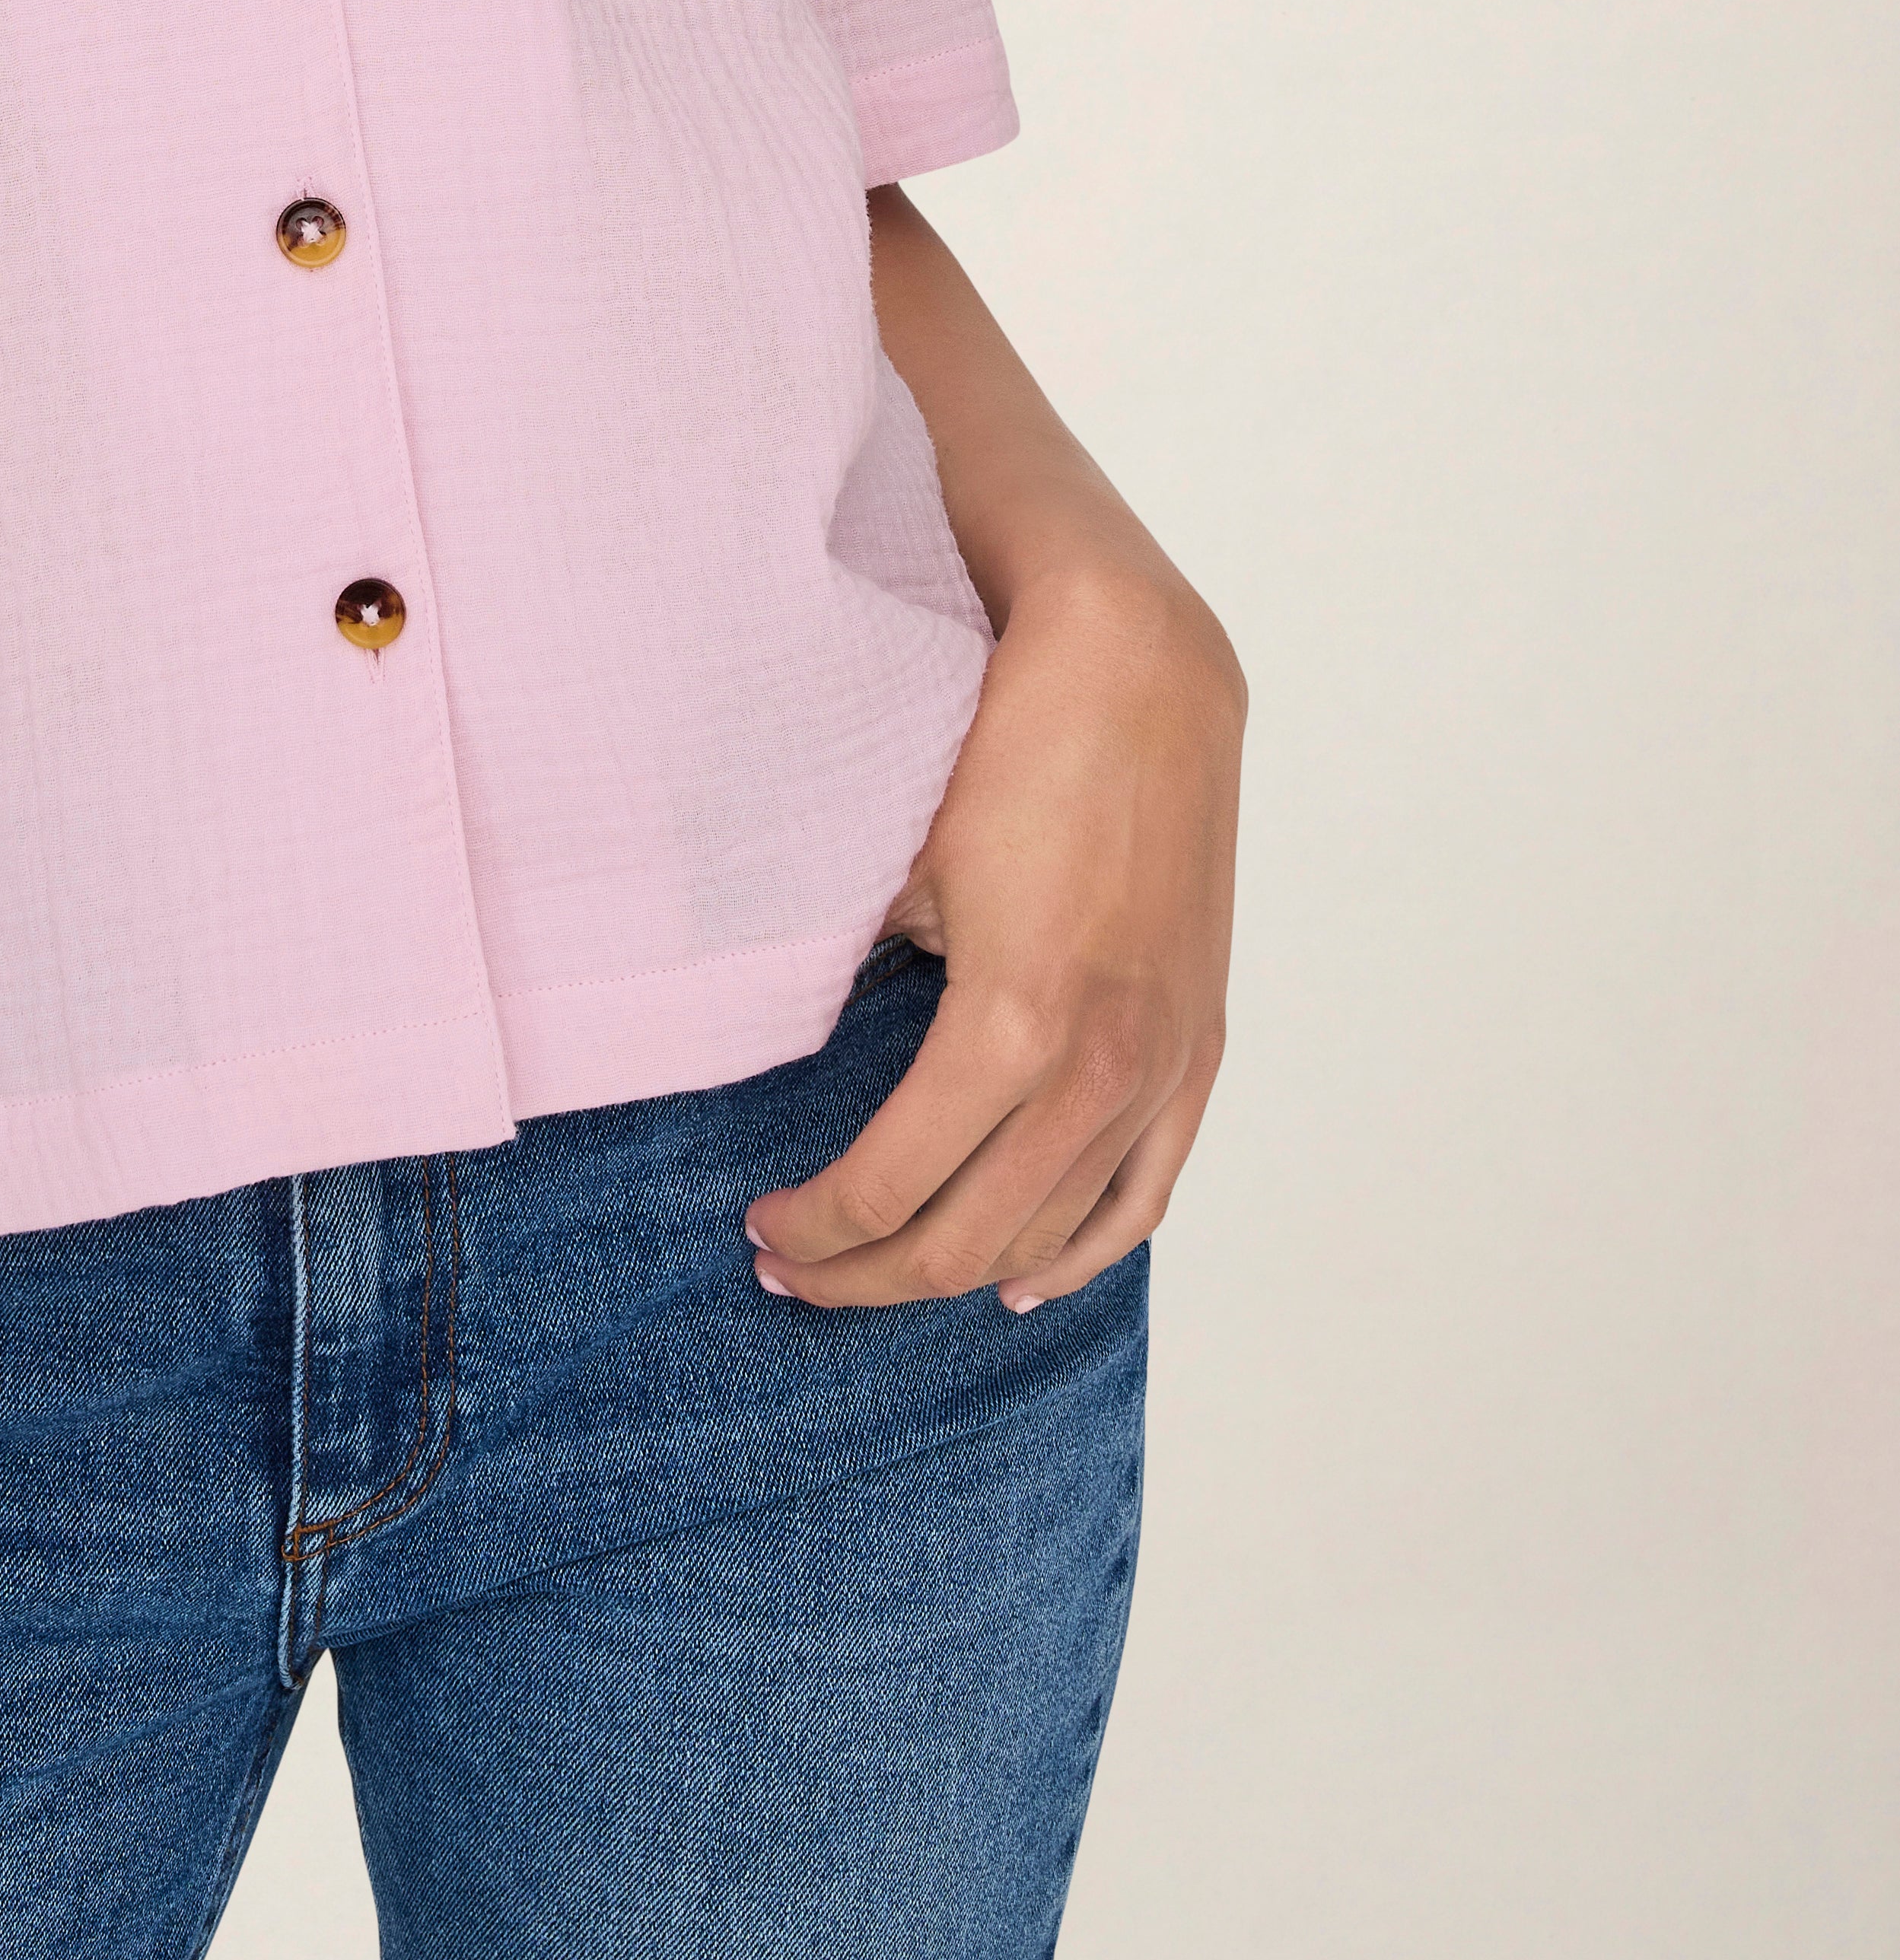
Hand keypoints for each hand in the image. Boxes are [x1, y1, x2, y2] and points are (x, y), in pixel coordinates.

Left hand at [745, 553, 1241, 1317]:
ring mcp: (1162, 1067)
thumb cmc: (1000, 754)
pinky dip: (1081, 1253)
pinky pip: (1144, 1194)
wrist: (1142, 678)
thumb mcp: (897, 869)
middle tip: (792, 1268)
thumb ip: (850, 978)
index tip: (761, 1230)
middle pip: (968, 1238)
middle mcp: (1101, 1070)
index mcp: (1014, 1030)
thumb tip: (786, 1055)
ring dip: (959, 1271)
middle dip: (866, 1273)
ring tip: (879, 1271)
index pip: (892, 1186)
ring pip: (1053, 1233)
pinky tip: (1024, 1281)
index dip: (817, 1230)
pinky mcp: (1198, 1049)